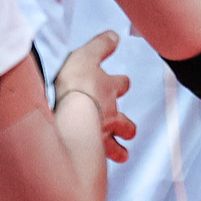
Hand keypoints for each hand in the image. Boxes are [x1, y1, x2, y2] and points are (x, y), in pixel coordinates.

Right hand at [54, 31, 136, 162]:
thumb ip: (100, 45)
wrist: (73, 114)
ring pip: (116, 142)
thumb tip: (114, 34)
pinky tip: (99, 166)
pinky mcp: (92, 148)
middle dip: (126, 124)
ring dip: (119, 147)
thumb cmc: (78, 85)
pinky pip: (101, 157)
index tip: (121, 83)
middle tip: (127, 128)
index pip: (120, 83)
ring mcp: (102, 132)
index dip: (120, 83)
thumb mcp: (87, 55)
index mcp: (108, 88)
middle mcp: (110, 112)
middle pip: (124, 119)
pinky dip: (102, 161)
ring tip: (121, 154)